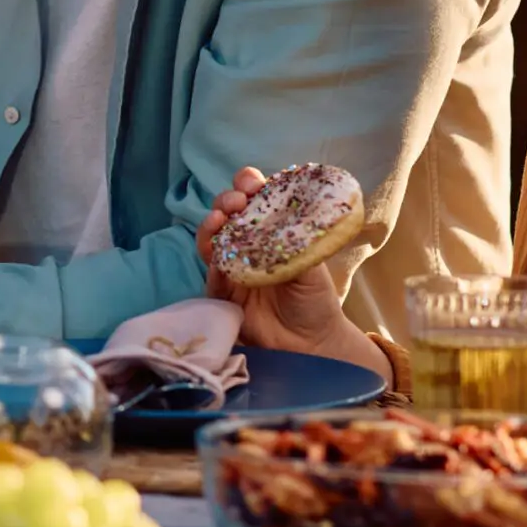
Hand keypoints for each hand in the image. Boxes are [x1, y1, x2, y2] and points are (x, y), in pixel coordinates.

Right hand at [196, 167, 388, 382]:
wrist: (311, 343)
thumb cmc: (315, 300)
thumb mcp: (313, 263)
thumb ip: (296, 240)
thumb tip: (282, 213)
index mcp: (270, 232)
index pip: (254, 200)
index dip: (248, 186)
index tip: (251, 182)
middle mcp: (247, 246)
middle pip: (227, 215)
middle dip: (226, 201)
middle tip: (235, 201)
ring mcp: (232, 269)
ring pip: (211, 240)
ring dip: (210, 225)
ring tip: (217, 219)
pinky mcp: (223, 294)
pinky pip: (211, 275)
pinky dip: (212, 262)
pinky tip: (217, 255)